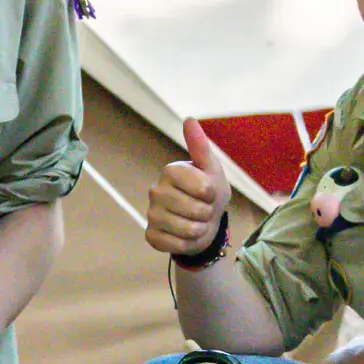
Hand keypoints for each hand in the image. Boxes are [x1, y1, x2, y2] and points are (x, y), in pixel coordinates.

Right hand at [145, 116, 227, 256]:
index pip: (203, 188)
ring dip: (199, 230)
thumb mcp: (212, 171)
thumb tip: (188, 119)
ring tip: (195, 223)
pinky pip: (174, 244)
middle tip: (202, 210)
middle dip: (207, 214)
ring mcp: (151, 213)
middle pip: (195, 210)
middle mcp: (156, 190)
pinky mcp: (151, 235)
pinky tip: (183, 236)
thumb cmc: (209, 194)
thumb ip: (200, 147)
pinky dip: (186, 244)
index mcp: (171, 171)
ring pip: (186, 229)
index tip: (209, 193)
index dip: (212, 194)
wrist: (205, 224)